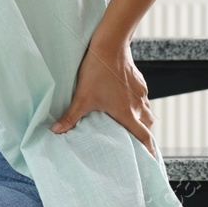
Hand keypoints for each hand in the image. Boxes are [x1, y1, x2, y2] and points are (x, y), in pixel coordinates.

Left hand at [49, 36, 156, 158]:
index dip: (149, 150)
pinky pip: (143, 97)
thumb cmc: (97, 72)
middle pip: (148, 125)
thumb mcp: (82, 97)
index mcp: (127, 113)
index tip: (152, 160)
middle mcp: (137, 105)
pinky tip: (127, 101)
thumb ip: (70, 117)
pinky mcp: (139, 81)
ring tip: (133, 124)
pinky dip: (139, 103)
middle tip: (138, 142)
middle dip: (145, 135)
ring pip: (147, 111)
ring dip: (143, 119)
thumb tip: (55, 132)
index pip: (143, 137)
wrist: (110, 45)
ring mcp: (140, 92)